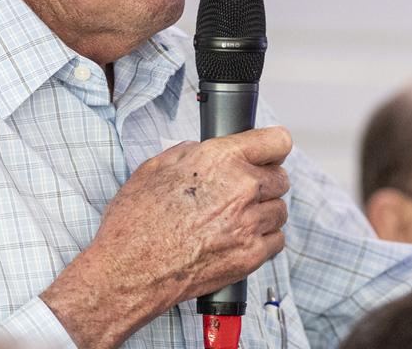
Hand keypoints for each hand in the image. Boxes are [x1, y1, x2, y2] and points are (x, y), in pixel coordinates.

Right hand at [41, 126, 291, 348]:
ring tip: (239, 217)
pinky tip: (241, 238)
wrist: (130, 271)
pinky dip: (264, 239)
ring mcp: (249, 224)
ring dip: (264, 211)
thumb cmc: (135, 221)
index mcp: (220, 159)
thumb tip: (200, 151)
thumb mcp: (154, 169)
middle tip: (244, 190)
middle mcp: (241, 188)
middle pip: (281, 177)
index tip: (267, 154)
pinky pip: (276, 240)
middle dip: (265, 180)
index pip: (276, 141)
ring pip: (280, 210)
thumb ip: (187, 153)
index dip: (271, 147)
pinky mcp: (251, 256)